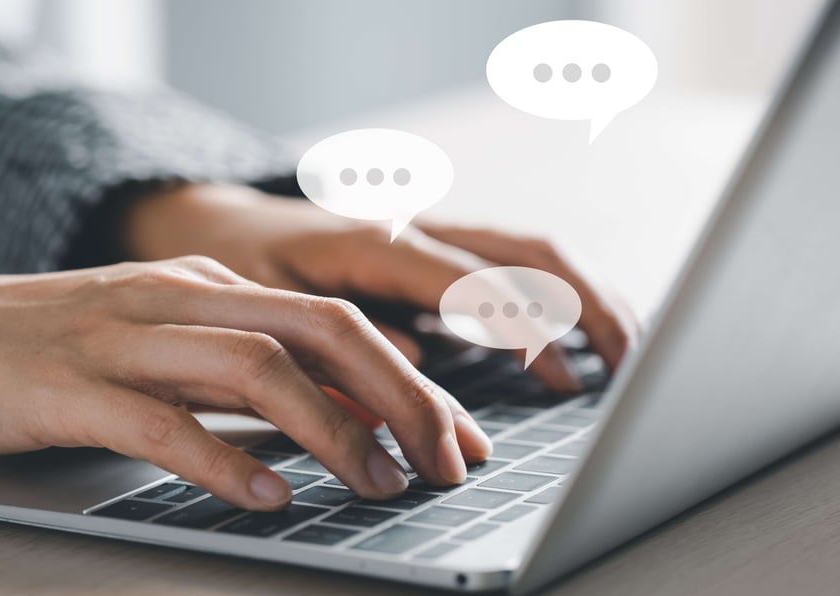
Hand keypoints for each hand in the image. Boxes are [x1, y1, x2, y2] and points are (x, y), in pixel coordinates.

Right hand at [0, 260, 490, 510]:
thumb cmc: (46, 348)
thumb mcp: (156, 342)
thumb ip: (235, 369)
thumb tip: (330, 416)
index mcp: (206, 289)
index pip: (335, 322)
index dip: (411, 380)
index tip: (457, 438)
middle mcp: (177, 301)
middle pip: (321, 331)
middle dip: (402, 397)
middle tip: (447, 462)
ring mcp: (124, 340)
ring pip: (256, 368)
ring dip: (332, 430)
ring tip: (378, 484)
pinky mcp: (71, 389)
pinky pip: (162, 423)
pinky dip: (224, 459)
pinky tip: (267, 496)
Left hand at [124, 184, 639, 389]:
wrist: (218, 223)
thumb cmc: (239, 266)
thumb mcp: (268, 308)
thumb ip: (336, 341)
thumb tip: (417, 371)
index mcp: (376, 241)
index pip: (469, 280)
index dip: (519, 327)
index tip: (558, 375)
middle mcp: (415, 230)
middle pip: (525, 254)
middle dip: (585, 304)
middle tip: (628, 363)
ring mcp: (429, 238)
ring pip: (529, 255)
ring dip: (585, 297)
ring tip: (628, 352)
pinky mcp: (431, 256)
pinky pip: (509, 269)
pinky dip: (555, 300)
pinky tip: (579, 339)